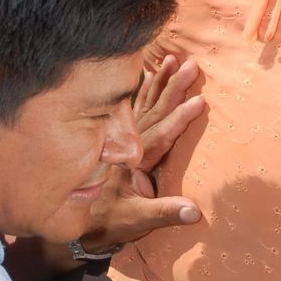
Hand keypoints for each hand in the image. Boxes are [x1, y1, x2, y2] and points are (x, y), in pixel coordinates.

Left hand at [79, 55, 204, 250]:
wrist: (82, 222)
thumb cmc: (110, 221)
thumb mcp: (136, 220)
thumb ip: (164, 213)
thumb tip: (195, 211)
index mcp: (132, 161)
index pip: (160, 136)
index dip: (179, 119)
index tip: (199, 101)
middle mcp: (127, 144)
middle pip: (154, 112)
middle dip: (173, 87)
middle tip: (192, 65)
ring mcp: (123, 138)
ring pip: (145, 105)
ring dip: (160, 82)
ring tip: (173, 58)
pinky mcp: (122, 138)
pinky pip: (135, 108)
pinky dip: (143, 90)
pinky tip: (148, 71)